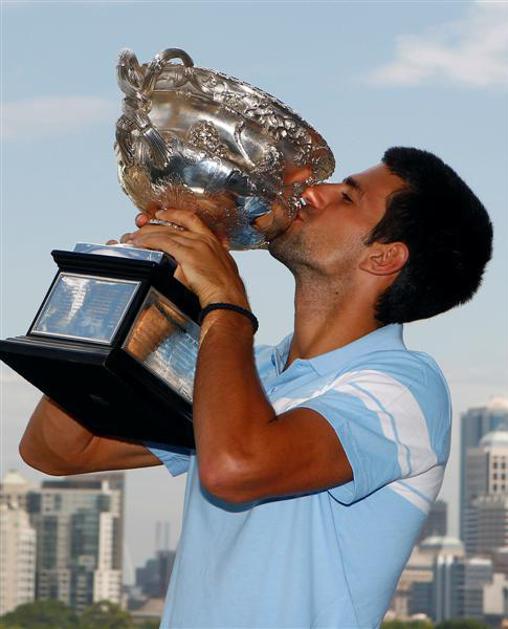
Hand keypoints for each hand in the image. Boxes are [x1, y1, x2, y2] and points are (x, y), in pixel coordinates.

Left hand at [121, 208, 250, 308]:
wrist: (228, 298)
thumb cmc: (227, 291)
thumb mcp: (222, 270)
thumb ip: (212, 262)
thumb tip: (203, 267)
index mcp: (213, 241)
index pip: (191, 219)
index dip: (175, 214)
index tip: (163, 213)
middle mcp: (204, 239)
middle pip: (174, 226)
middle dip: (155, 224)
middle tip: (141, 226)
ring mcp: (196, 245)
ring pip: (166, 233)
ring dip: (148, 233)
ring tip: (135, 236)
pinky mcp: (188, 255)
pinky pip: (163, 243)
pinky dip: (149, 241)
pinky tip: (140, 243)